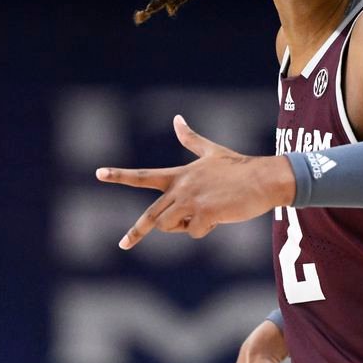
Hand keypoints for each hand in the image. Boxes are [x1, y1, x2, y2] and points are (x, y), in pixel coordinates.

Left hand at [96, 115, 295, 249]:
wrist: (263, 179)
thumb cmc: (239, 167)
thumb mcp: (211, 151)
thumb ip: (190, 138)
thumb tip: (177, 118)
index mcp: (179, 175)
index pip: (143, 176)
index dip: (120, 175)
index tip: (98, 173)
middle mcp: (181, 188)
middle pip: (151, 215)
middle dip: (136, 232)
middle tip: (123, 244)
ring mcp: (191, 201)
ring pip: (170, 226)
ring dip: (184, 227)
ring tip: (204, 214)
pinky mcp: (205, 214)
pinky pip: (194, 233)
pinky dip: (205, 230)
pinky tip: (220, 216)